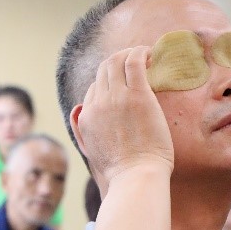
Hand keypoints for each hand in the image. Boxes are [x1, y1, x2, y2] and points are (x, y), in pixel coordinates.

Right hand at [73, 46, 172, 185]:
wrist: (135, 177)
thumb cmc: (122, 172)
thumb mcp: (93, 154)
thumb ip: (85, 133)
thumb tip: (80, 112)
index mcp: (86, 118)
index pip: (94, 89)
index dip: (110, 83)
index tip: (126, 82)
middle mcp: (97, 104)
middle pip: (102, 70)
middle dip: (118, 62)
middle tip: (135, 61)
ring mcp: (116, 98)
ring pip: (116, 61)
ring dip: (129, 53)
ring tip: (144, 54)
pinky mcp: (137, 95)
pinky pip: (134, 62)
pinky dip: (140, 52)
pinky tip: (150, 54)